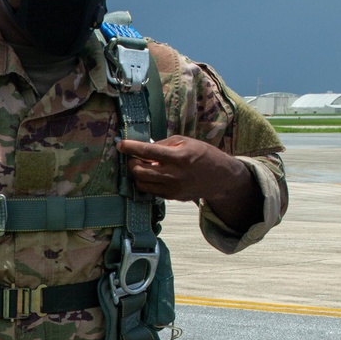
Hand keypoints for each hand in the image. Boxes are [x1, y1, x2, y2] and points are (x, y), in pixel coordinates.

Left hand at [118, 135, 262, 231]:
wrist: (220, 178)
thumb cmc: (203, 154)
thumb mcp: (186, 142)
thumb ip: (164, 144)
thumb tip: (144, 147)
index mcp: (179, 157)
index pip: (148, 152)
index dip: (131, 148)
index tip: (120, 144)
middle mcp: (174, 175)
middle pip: (139, 172)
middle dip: (131, 163)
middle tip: (133, 157)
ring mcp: (172, 188)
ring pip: (141, 184)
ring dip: (137, 174)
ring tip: (143, 166)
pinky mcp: (171, 197)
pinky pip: (150, 190)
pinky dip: (146, 182)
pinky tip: (152, 174)